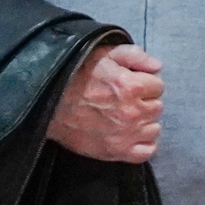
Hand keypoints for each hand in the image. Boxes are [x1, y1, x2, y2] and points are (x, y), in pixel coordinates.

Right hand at [46, 44, 162, 161]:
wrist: (46, 103)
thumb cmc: (73, 75)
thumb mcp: (103, 53)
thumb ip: (134, 55)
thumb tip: (157, 66)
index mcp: (131, 86)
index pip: (158, 86)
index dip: (144, 83)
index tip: (131, 84)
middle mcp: (132, 112)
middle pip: (157, 107)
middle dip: (144, 101)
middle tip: (125, 100)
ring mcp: (125, 134)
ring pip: (154, 128)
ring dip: (144, 122)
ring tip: (125, 116)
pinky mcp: (116, 151)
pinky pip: (146, 151)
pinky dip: (143, 143)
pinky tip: (130, 134)